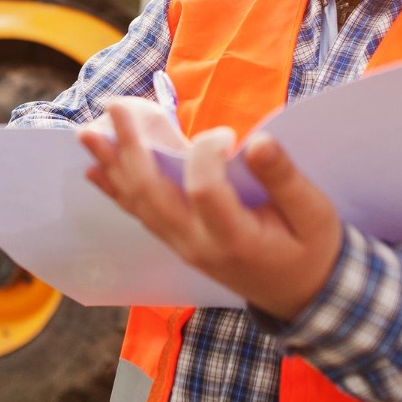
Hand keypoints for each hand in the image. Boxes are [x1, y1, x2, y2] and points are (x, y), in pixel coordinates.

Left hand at [77, 98, 343, 320]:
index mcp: (235, 239)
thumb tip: (257, 141)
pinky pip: (142, 215)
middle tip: (114, 106)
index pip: (204, 190)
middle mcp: (198, 245)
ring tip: (87, 133)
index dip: (208, 154)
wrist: (303, 295)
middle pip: (154, 195)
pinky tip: (95, 170)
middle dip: (131, 148)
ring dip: (113, 166)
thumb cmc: (312, 249)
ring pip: (140, 204)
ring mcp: (183, 246)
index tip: (229, 134)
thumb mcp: (314, 214)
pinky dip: (117, 191)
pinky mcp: (179, 242)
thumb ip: (285, 179)